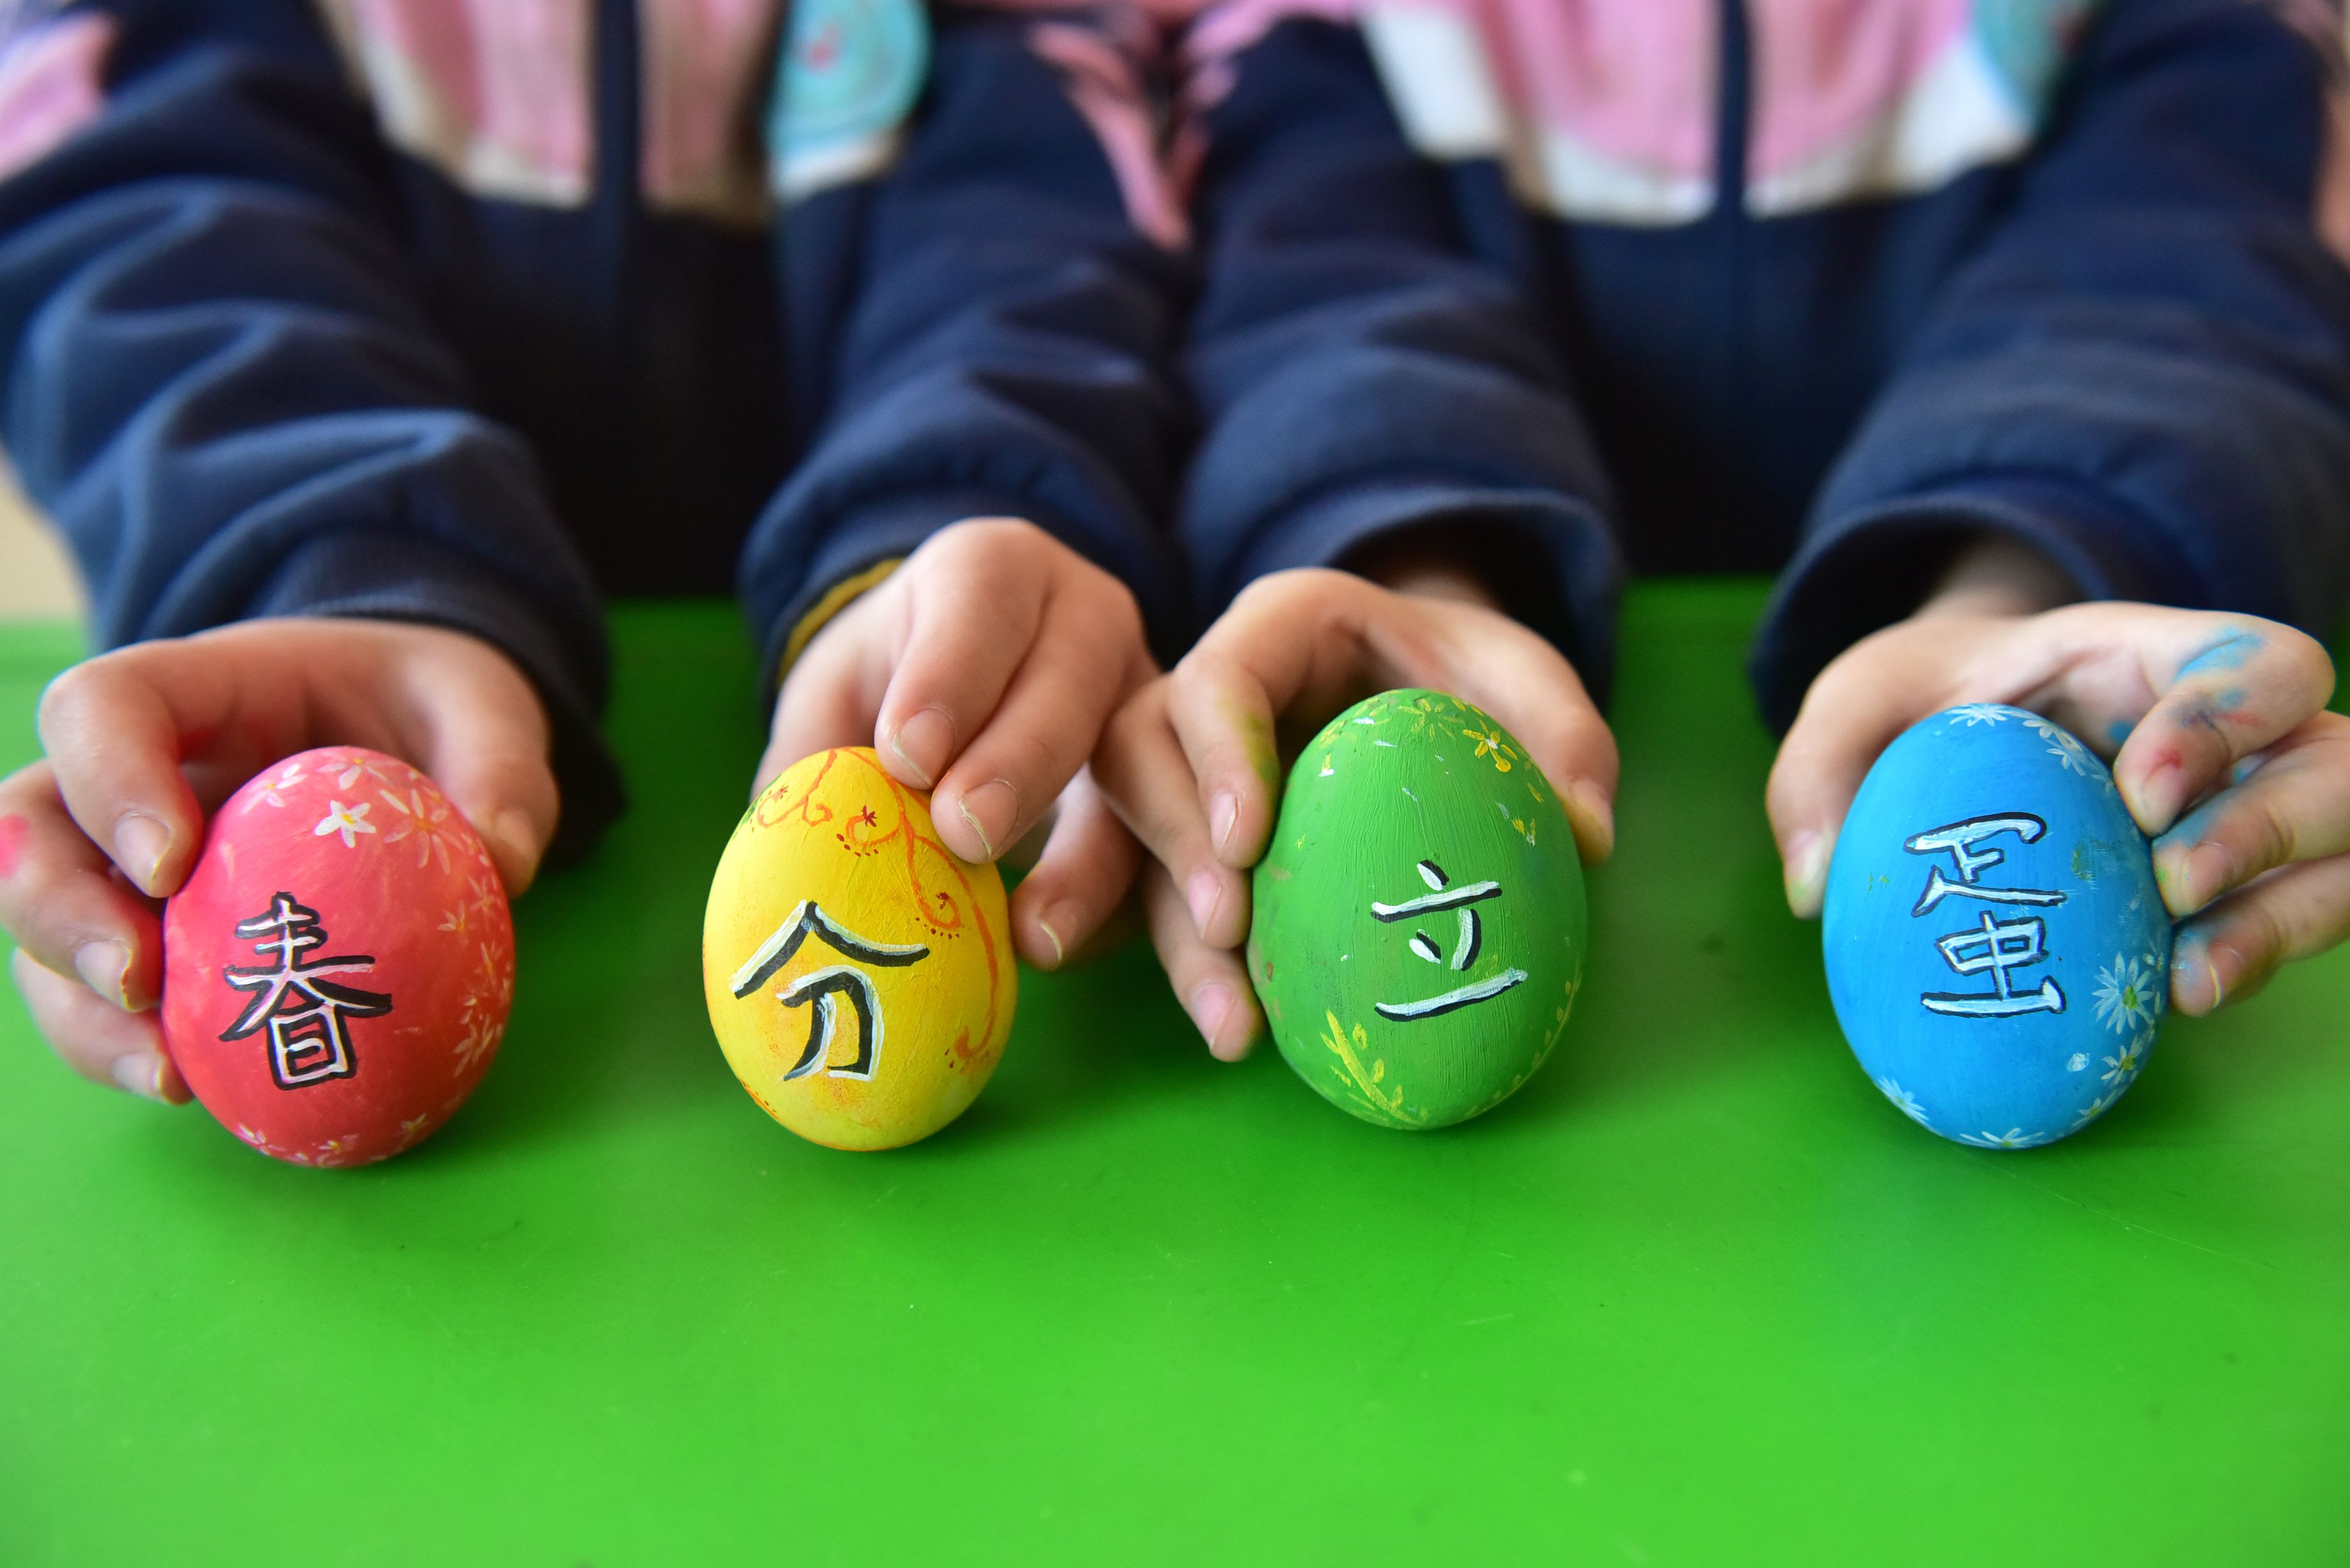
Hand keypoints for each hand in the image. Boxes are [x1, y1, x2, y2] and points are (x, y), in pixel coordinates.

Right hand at [1, 619, 556, 1101]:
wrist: (417, 731)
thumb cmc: (434, 708)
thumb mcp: (487, 712)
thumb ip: (500, 772)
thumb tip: (503, 865)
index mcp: (200, 689)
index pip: (103, 708)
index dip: (108, 779)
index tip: (173, 863)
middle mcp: (135, 773)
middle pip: (31, 828)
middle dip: (61, 913)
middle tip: (143, 982)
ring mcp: (126, 857)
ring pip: (43, 929)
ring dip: (81, 1009)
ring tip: (165, 1074)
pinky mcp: (155, 933)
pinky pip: (104, 998)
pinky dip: (128, 1047)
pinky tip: (193, 1090)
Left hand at [761, 518, 1155, 968]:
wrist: (968, 690)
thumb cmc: (893, 686)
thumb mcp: (838, 692)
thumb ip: (813, 758)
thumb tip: (781, 861)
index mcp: (997, 572)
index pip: (980, 605)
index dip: (950, 677)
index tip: (908, 755)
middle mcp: (1088, 619)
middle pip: (1071, 685)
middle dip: (1020, 763)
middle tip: (964, 835)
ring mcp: (1144, 699)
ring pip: (1141, 773)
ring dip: (1095, 861)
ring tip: (1039, 938)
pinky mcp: (1175, 786)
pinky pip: (1164, 853)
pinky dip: (1138, 917)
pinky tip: (1097, 964)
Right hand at [1095, 562, 1617, 1059]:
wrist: (1431, 691)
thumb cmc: (1471, 677)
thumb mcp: (1530, 681)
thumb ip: (1567, 740)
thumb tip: (1585, 836)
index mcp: (1281, 629)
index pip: (1219, 676)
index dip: (1219, 752)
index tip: (1249, 839)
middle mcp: (1210, 696)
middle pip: (1139, 754)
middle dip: (1171, 846)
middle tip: (1232, 931)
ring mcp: (1187, 772)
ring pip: (1132, 839)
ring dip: (1171, 936)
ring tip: (1234, 1029)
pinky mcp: (1189, 843)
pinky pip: (1159, 899)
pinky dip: (1190, 967)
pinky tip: (1234, 1034)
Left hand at [1768, 543, 2344, 1015]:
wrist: (1973, 732)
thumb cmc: (1936, 703)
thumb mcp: (1861, 699)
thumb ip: (1819, 768)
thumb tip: (1813, 890)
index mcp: (2155, 658)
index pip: (2253, 662)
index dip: (2225, 721)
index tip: (2140, 794)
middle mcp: (2241, 732)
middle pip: (2332, 762)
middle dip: (2272, 826)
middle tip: (2173, 887)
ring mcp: (2262, 809)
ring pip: (2343, 852)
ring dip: (2290, 914)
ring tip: (2193, 976)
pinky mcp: (2252, 887)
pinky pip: (2305, 918)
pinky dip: (2263, 956)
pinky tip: (2184, 997)